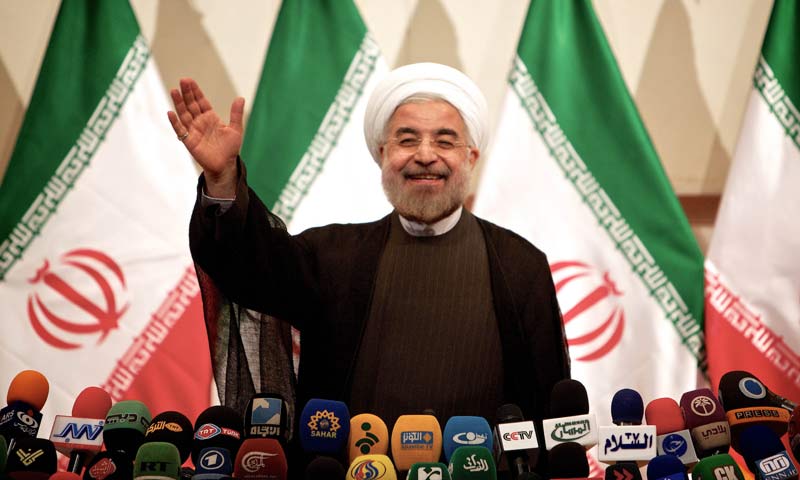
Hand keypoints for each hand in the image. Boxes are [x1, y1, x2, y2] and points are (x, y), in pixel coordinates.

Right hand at [167, 78, 243, 197]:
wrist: (225, 165)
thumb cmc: (230, 148)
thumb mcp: (235, 129)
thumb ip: (236, 114)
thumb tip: (240, 98)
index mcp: (210, 117)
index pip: (201, 101)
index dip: (195, 92)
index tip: (190, 81)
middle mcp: (200, 122)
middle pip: (191, 105)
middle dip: (187, 93)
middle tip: (182, 80)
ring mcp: (193, 130)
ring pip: (184, 114)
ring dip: (178, 103)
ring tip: (174, 91)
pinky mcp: (189, 141)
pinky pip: (180, 130)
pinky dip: (175, 122)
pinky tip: (170, 113)